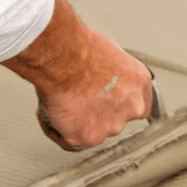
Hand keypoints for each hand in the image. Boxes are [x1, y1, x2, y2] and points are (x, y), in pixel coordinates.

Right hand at [1, 0, 152, 150]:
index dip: (119, 104)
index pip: (137, 104)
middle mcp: (131, 107)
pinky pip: (68, 140)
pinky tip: (47, 112)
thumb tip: (97, 79)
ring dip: (75, 121)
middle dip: (95, 113)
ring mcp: (110, 126)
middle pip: (114, 119)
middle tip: (75, 99)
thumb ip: (108, 74)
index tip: (106, 101)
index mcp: (139, 83)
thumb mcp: (107, 53)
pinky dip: (56, 129)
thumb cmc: (78, 46)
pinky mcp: (86, 138)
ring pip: (91, 131)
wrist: (62, 56)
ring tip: (57, 100)